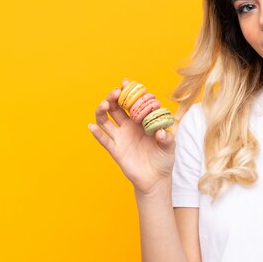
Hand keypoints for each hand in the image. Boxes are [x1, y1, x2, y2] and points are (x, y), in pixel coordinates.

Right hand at [88, 78, 175, 194]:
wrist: (156, 179)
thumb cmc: (164, 158)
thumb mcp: (170, 147)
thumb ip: (167, 138)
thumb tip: (161, 132)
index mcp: (141, 120)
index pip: (133, 101)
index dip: (128, 91)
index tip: (126, 82)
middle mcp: (129, 126)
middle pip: (116, 107)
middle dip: (114, 97)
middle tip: (116, 92)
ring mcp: (121, 137)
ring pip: (106, 120)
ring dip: (102, 110)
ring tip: (104, 105)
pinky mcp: (115, 150)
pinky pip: (104, 140)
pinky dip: (97, 133)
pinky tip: (92, 126)